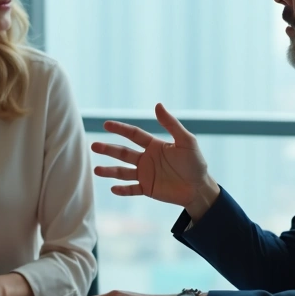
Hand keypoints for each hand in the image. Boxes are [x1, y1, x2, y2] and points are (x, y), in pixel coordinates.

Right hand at [92, 103, 219, 215]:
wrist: (200, 188)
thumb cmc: (196, 163)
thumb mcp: (186, 141)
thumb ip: (171, 124)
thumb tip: (157, 105)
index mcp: (154, 146)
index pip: (133, 135)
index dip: (120, 129)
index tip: (106, 124)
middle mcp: (146, 159)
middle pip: (123, 152)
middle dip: (108, 149)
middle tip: (94, 146)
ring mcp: (145, 174)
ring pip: (123, 172)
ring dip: (110, 171)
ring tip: (96, 170)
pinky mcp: (148, 189)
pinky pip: (132, 189)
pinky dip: (122, 190)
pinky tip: (113, 189)